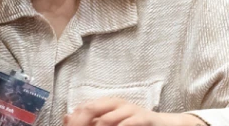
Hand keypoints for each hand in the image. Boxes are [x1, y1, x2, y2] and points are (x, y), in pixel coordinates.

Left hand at [63, 98, 206, 125]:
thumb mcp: (111, 121)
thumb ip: (91, 119)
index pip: (84, 108)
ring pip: (107, 119)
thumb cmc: (134, 123)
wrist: (162, 123)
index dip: (75, 119)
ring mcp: (131, 110)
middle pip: (91, 109)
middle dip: (82, 122)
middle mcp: (117, 104)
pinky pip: (129, 123)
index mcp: (107, 104)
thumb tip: (66, 116)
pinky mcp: (144, 118)